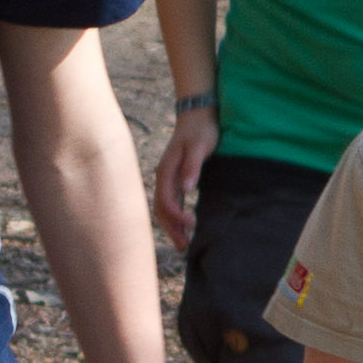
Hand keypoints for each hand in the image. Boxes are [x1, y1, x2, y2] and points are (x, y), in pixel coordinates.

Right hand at [153, 106, 214, 250]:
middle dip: (171, 229)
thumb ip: (192, 166)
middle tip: (185, 247)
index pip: (166, 200)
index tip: (192, 224)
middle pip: (161, 209)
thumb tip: (187, 188)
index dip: (177, 216)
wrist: (197, 115)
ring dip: (172, 227)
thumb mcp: (200, 146)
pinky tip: (184, 227)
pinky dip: (174, 217)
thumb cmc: (201, 130)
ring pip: (164, 208)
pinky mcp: (174, 179)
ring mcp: (167, 178)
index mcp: (166, 170)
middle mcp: (163, 177)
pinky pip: (170, 203)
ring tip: (183, 245)